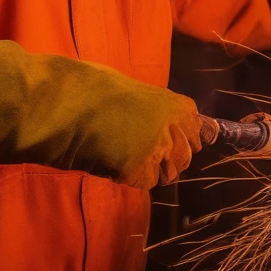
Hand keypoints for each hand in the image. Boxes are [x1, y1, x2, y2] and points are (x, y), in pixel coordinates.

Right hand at [0, 41, 202, 188]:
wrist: (69, 103)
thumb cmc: (97, 88)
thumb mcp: (140, 92)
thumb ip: (161, 109)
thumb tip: (173, 122)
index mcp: (179, 106)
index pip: (201, 132)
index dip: (183, 137)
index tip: (171, 138)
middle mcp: (176, 129)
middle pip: (186, 156)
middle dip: (169, 156)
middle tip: (143, 150)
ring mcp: (160, 152)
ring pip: (168, 173)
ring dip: (152, 169)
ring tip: (126, 155)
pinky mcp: (140, 172)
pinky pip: (145, 182)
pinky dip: (131, 176)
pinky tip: (114, 161)